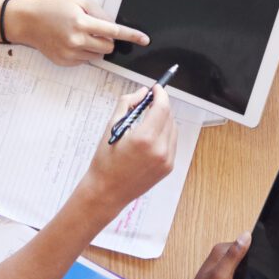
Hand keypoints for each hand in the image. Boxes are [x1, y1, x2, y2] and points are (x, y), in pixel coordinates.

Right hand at [11, 0, 147, 64]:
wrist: (30, 23)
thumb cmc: (54, 10)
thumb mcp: (78, 2)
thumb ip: (99, 13)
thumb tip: (113, 26)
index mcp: (81, 22)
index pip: (113, 31)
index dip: (131, 36)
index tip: (144, 40)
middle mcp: (76, 40)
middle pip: (108, 47)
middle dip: (107, 40)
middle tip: (94, 30)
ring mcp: (70, 53)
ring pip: (98, 55)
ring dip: (95, 46)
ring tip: (79, 35)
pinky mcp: (65, 62)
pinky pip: (86, 60)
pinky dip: (84, 53)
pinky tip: (72, 43)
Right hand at [76, 85, 177, 209]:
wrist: (107, 191)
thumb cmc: (105, 161)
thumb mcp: (112, 127)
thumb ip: (128, 104)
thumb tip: (143, 92)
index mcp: (144, 138)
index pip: (162, 107)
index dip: (160, 94)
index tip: (156, 88)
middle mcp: (160, 149)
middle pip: (169, 116)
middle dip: (160, 105)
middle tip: (149, 102)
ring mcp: (167, 160)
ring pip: (173, 129)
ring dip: (163, 120)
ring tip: (147, 120)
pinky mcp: (168, 167)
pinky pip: (172, 143)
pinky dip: (165, 134)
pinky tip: (150, 136)